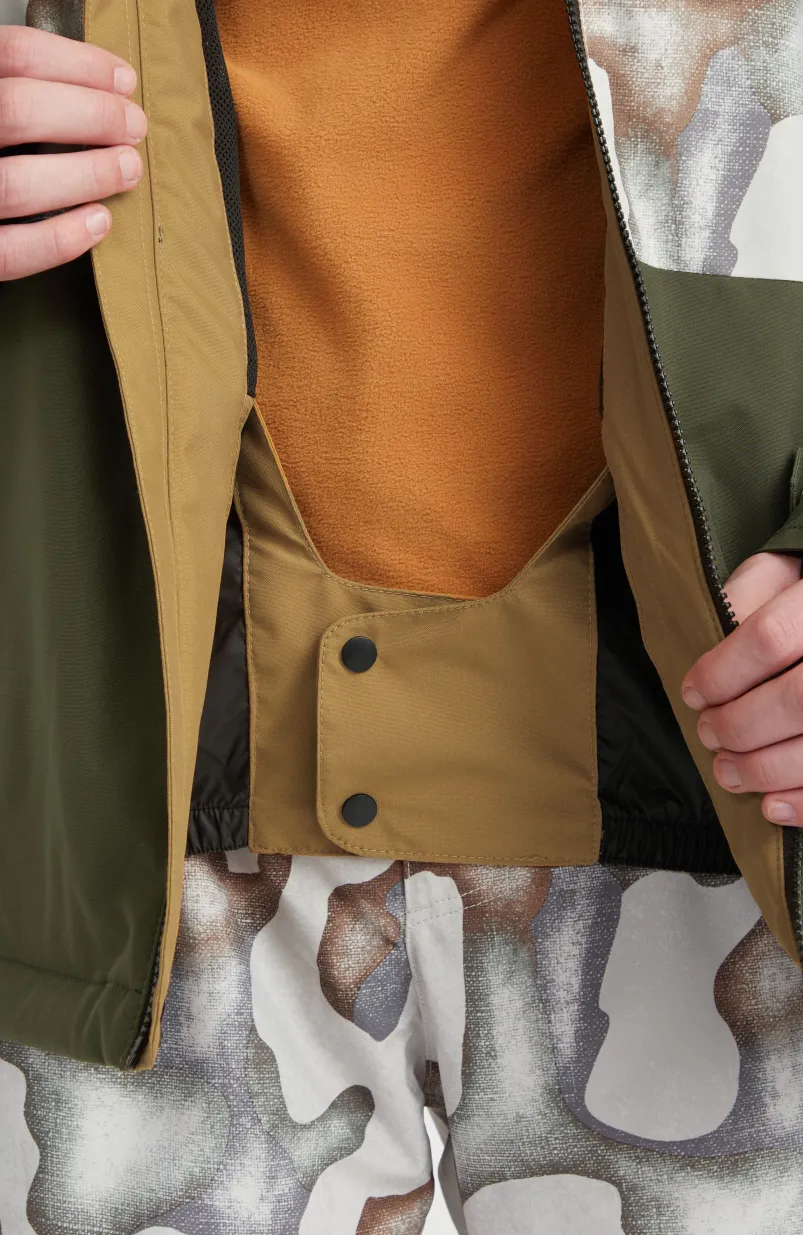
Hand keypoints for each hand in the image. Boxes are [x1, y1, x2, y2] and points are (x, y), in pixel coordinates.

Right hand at [0, 24, 146, 278]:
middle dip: (90, 116)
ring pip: (17, 184)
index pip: (11, 55)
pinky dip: (59, 239)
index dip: (76, 65)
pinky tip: (99, 221)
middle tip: (134, 127)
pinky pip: (11, 253)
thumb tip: (101, 88)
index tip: (124, 81)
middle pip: (19, 111)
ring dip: (86, 175)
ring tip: (127, 169)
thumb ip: (16, 89)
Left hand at [682, 552, 802, 824]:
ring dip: (765, 769)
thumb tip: (709, 650)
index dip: (722, 673)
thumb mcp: (778, 574)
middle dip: (741, 726)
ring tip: (729, 771)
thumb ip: (744, 598)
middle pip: (799, 699)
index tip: (692, 694)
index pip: (770, 637)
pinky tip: (773, 806)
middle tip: (709, 734)